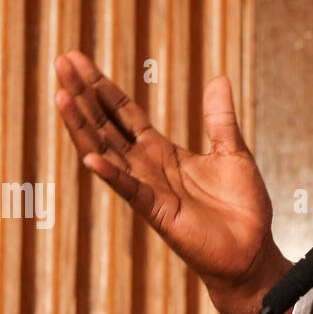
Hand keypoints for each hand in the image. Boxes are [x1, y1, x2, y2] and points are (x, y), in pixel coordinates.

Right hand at [53, 52, 284, 298]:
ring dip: (84, 126)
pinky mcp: (159, 212)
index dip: (103, 88)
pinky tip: (90, 157)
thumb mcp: (233, 151)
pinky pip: (130, 190)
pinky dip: (111, 174)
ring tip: (62, 97)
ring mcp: (149, 190)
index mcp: (163, 153)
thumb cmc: (240, 207)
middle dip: (84, 95)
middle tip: (61, 63)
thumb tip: (218, 77)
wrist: (251, 252)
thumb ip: (220, 118)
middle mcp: (148, 168)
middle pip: (107, 125)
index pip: (124, 114)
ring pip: (108, 153)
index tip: (79, 61)